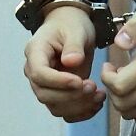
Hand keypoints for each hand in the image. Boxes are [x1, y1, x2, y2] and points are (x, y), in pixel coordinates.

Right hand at [24, 5, 104, 121]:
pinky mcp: (58, 94)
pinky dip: (82, 112)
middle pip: (45, 94)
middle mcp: (36, 72)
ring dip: (78, 106)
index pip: (40, 74)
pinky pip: (65, 111)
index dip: (58, 82)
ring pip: (55, 106)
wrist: (71, 25)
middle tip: (93, 87)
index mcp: (35, 52)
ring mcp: (46, 85)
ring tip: (100, 95)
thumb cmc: (70, 24)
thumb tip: (71, 62)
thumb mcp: (75, 29)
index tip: (79, 81)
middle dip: (71, 96)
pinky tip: (97, 103)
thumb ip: (74, 45)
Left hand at [101, 7, 135, 126]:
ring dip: (123, 101)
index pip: (120, 86)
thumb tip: (120, 42)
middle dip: (112, 90)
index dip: (107, 78)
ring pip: (133, 114)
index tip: (109, 66)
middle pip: (124, 103)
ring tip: (126, 82)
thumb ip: (133, 27)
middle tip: (116, 75)